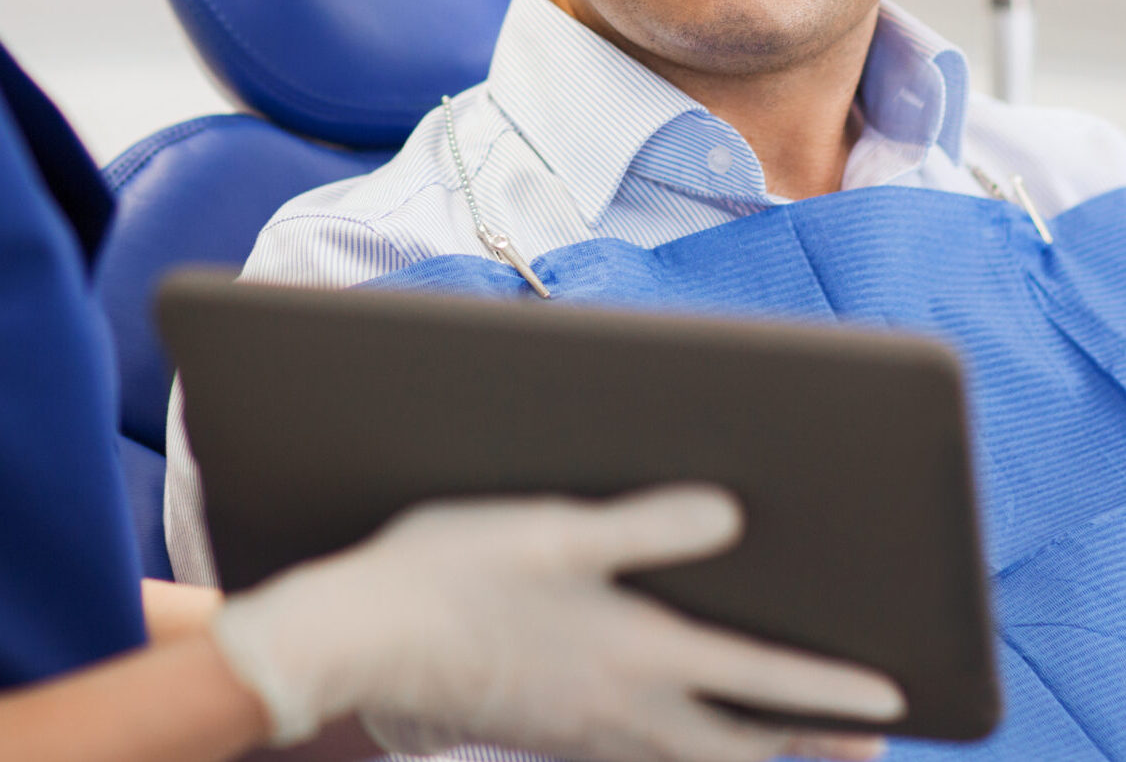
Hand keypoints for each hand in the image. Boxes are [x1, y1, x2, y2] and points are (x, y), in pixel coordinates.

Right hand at [211, 487, 904, 761]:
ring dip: (757, 751)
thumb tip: (730, 515)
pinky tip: (678, 725)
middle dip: (811, 747)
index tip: (896, 700)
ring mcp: (581, 729)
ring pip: (695, 758)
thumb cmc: (449, 573)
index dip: (831, 690)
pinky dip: (691, 747)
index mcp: (632, 654)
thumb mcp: (549, 528)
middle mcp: (620, 709)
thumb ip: (644, 526)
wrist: (358, 640)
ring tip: (795, 742)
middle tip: (870, 743)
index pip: (758, 682)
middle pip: (742, 749)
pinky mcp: (546, 731)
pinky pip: (644, 752)